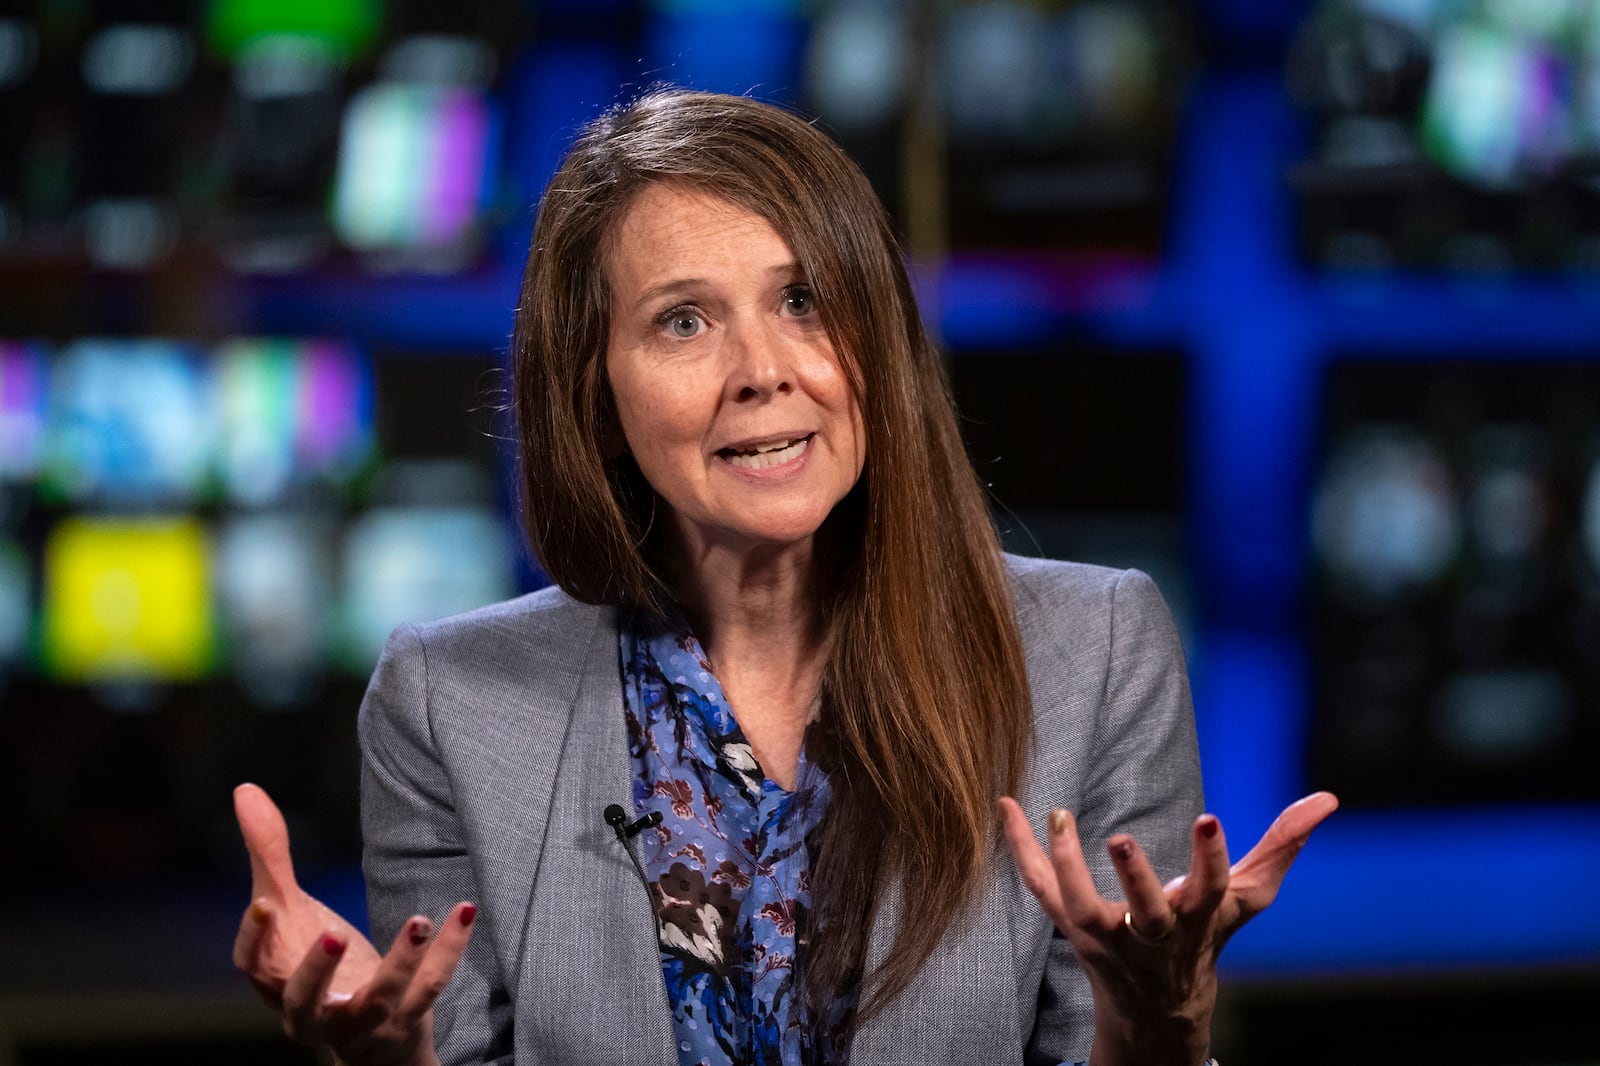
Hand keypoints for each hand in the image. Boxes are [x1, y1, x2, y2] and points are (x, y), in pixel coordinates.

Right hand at [232, 783, 476, 1065]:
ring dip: (400, 964)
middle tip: (332, 934)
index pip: (253, 970)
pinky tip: (464, 911)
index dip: (254, 942)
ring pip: (380, 1001)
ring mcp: (363, 1023)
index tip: (264, 904)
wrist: (372, 1036)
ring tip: (418, 920)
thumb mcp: (293, 913)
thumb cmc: (320, 966)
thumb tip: (245, 789)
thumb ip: (270, 856)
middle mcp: (313, 1014)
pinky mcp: (406, 1021)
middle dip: (316, 972)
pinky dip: (450, 952)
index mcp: (277, 985)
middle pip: (305, 1003)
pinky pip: (431, 988)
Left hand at [998, 791, 1337, 1065]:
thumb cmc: (1206, 935)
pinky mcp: (1072, 930)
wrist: (1158, 1007)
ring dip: (1066, 866)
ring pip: (1082, 908)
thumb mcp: (1247, 898)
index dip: (1210, 859)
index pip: (1210, 891)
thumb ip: (1282, 845)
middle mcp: (1152, 937)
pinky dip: (1021, 850)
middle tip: (1119, 837)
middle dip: (1135, 880)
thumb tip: (1328, 798)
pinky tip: (1006, 806)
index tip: (1208, 818)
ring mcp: (1107, 938)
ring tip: (1058, 815)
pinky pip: (1040, 890)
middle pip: (1143, 916)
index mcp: (1198, 922)